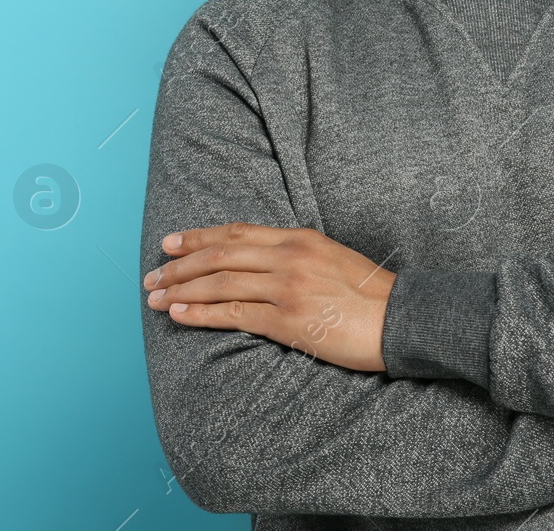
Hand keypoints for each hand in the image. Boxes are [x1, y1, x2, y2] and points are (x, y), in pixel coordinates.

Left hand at [143, 222, 395, 372]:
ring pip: (219, 283)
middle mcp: (288, 256)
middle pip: (219, 255)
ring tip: (154, 298)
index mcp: (298, 237)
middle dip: (179, 266)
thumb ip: (296, 254)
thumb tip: (261, 261)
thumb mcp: (332, 257)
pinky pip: (234, 314)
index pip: (236, 233)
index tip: (171, 243)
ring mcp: (286, 287)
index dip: (199, 237)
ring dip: (181, 290)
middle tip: (152, 275)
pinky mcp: (288, 319)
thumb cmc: (370, 295)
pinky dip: (201, 313)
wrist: (401, 319)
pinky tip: (179, 315)